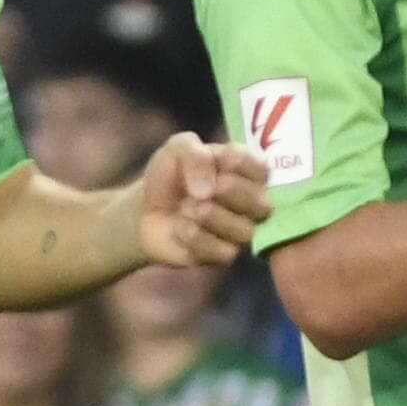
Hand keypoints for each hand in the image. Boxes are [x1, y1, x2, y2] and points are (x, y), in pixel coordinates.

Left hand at [137, 132, 273, 267]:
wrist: (144, 210)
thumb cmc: (171, 176)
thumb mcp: (178, 149)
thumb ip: (197, 156)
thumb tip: (208, 190)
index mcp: (247, 173)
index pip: (262, 170)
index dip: (239, 164)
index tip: (217, 159)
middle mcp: (251, 204)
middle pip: (262, 204)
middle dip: (232, 193)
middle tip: (204, 190)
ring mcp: (239, 231)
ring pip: (244, 231)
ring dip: (212, 217)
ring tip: (186, 209)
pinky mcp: (223, 255)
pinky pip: (223, 252)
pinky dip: (197, 238)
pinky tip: (180, 228)